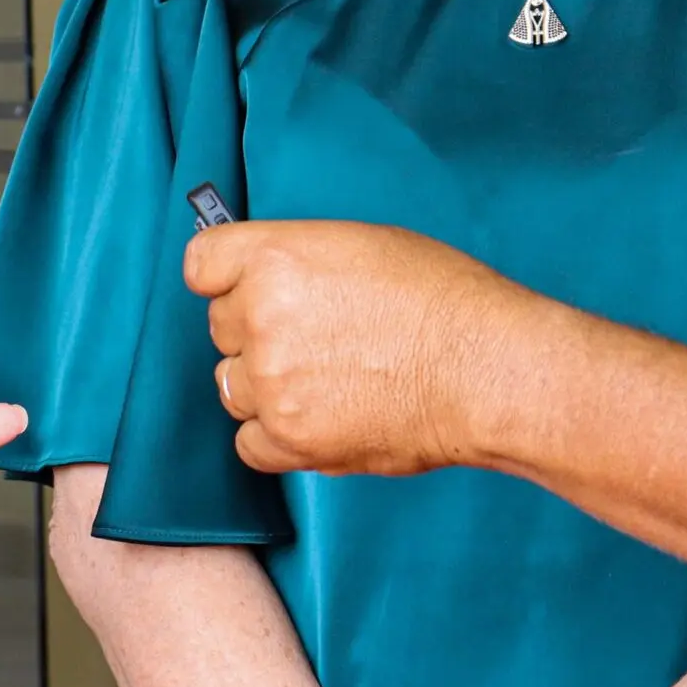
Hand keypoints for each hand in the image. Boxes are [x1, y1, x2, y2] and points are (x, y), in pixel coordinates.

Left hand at [185, 220, 533, 476]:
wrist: (485, 368)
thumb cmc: (442, 299)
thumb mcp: (359, 244)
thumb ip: (296, 261)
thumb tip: (265, 282)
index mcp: (274, 258)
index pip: (201, 264)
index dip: (224, 277)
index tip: (241, 285)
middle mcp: (260, 317)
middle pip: (220, 326)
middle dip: (255, 330)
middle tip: (314, 335)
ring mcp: (271, 382)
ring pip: (231, 384)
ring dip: (264, 384)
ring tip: (324, 378)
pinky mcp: (289, 439)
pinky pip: (247, 442)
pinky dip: (273, 436)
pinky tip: (316, 418)